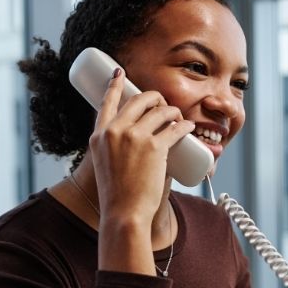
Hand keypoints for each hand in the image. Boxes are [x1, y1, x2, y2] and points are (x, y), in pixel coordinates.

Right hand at [90, 68, 195, 224]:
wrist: (124, 214)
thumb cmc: (118, 196)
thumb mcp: (105, 166)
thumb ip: (115, 150)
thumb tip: (138, 139)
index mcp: (98, 136)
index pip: (106, 102)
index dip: (114, 85)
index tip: (120, 74)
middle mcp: (114, 132)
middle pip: (139, 100)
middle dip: (155, 98)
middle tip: (163, 106)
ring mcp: (134, 137)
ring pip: (160, 111)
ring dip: (173, 111)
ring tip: (178, 119)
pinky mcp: (153, 147)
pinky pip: (174, 128)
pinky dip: (184, 126)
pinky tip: (188, 127)